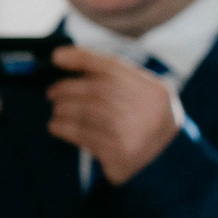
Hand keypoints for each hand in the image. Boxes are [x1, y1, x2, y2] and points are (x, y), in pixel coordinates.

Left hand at [47, 45, 181, 184]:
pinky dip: (64, 128)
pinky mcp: (120, 154)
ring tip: (56, 110)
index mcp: (154, 89)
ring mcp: (135, 133)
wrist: (166, 162)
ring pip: (87, 112)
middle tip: (52, 92)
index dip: (82, 58)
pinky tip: (56, 126)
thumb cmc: (144, 120)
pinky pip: (83, 135)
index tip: (56, 56)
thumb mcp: (142, 95)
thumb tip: (66, 59)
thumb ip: (114, 79)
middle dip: (67, 88)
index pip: (113, 66)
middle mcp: (148, 109)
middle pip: (97, 89)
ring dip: (63, 109)